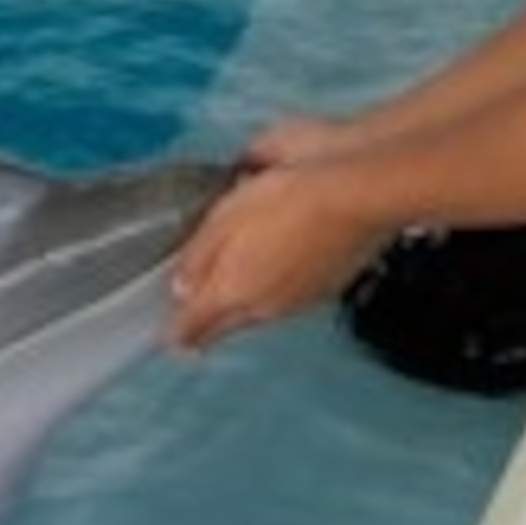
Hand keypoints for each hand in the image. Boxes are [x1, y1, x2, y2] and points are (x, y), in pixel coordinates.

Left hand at [164, 160, 391, 353]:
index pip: (192, 330)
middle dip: (209, 319)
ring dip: (244, 299)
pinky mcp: (326, 288)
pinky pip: (288, 295)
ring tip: (235, 276)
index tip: (167, 326)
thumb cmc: (287, 198)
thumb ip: (198, 258)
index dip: (175, 330)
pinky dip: (278, 283)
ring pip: (258, 312)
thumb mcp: (224, 217)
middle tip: (193, 307)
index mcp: (232, 292)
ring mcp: (298, 302)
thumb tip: (180, 289)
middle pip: (227, 325)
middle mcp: (264, 308)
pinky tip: (278, 259)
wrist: (358, 194)